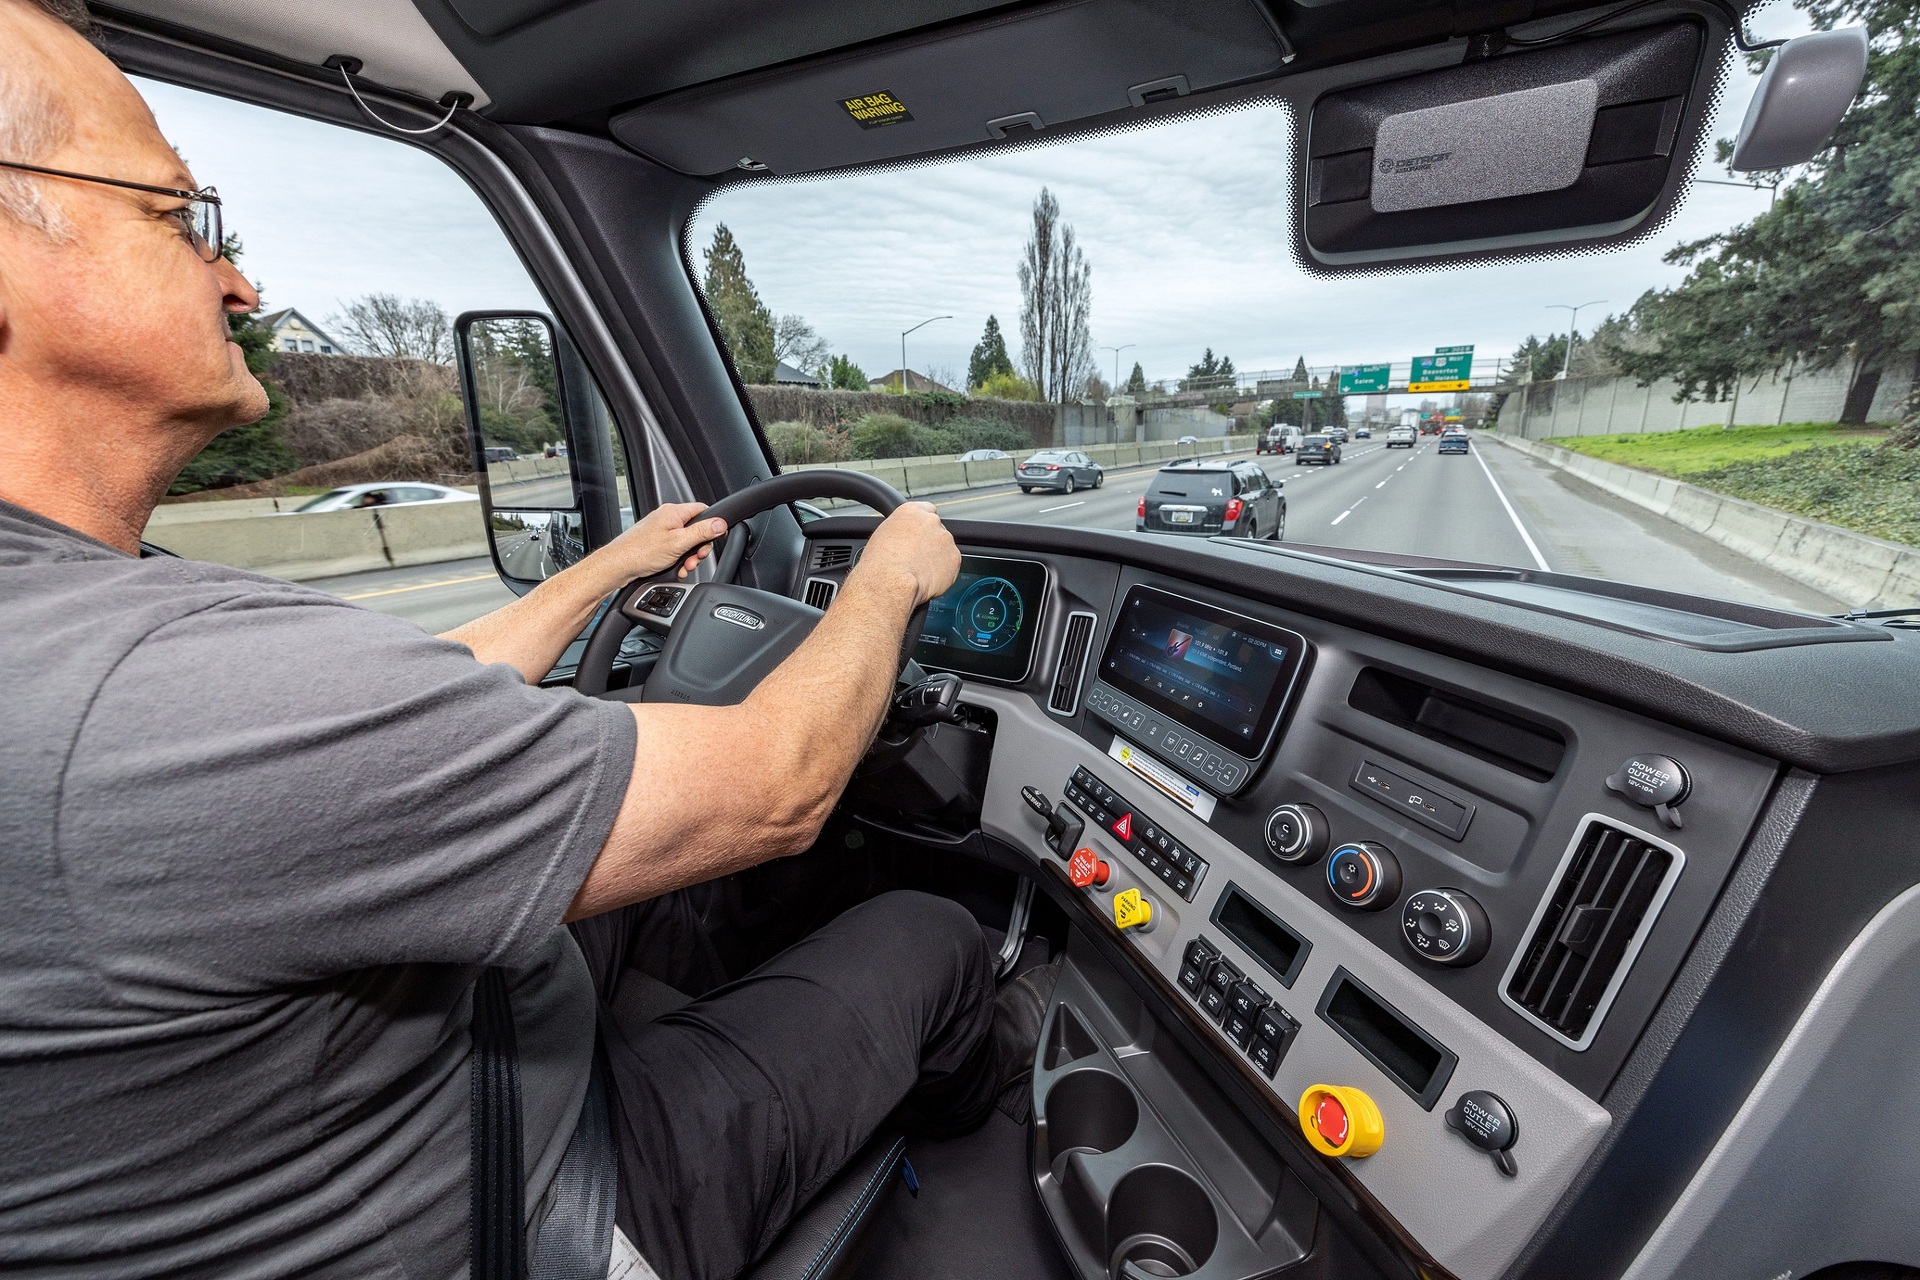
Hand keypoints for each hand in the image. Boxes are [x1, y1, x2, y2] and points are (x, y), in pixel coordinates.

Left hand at [592, 502, 728, 586]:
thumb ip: (701, 532)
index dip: (713, 524)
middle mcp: (667, 519)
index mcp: (673, 512)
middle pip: (696, 529)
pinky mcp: (657, 543)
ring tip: (684, 566)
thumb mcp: (678, 543)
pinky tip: (676, 568)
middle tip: (695, 558)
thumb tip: (720, 524)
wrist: (618, 565)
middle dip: (699, 547)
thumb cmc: (640, 552)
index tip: (717, 538)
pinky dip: (679, 560)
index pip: (703, 510)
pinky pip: (676, 549)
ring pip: (686, 542)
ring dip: (689, 557)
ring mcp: (661, 531)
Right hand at [856, 502, 959, 606]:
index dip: (923, 526)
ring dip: (937, 557)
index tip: (920, 535)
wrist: (891, 582)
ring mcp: (945, 539)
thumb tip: (903, 537)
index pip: (927, 510)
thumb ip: (900, 530)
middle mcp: (931, 521)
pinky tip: (928, 578)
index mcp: (912, 512)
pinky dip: (944, 572)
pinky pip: (951, 565)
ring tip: (920, 571)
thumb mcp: (882, 536)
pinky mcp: (954, 558)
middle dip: (931, 543)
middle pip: (937, 530)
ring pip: (945, 548)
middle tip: (918, 558)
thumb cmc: (880, 563)